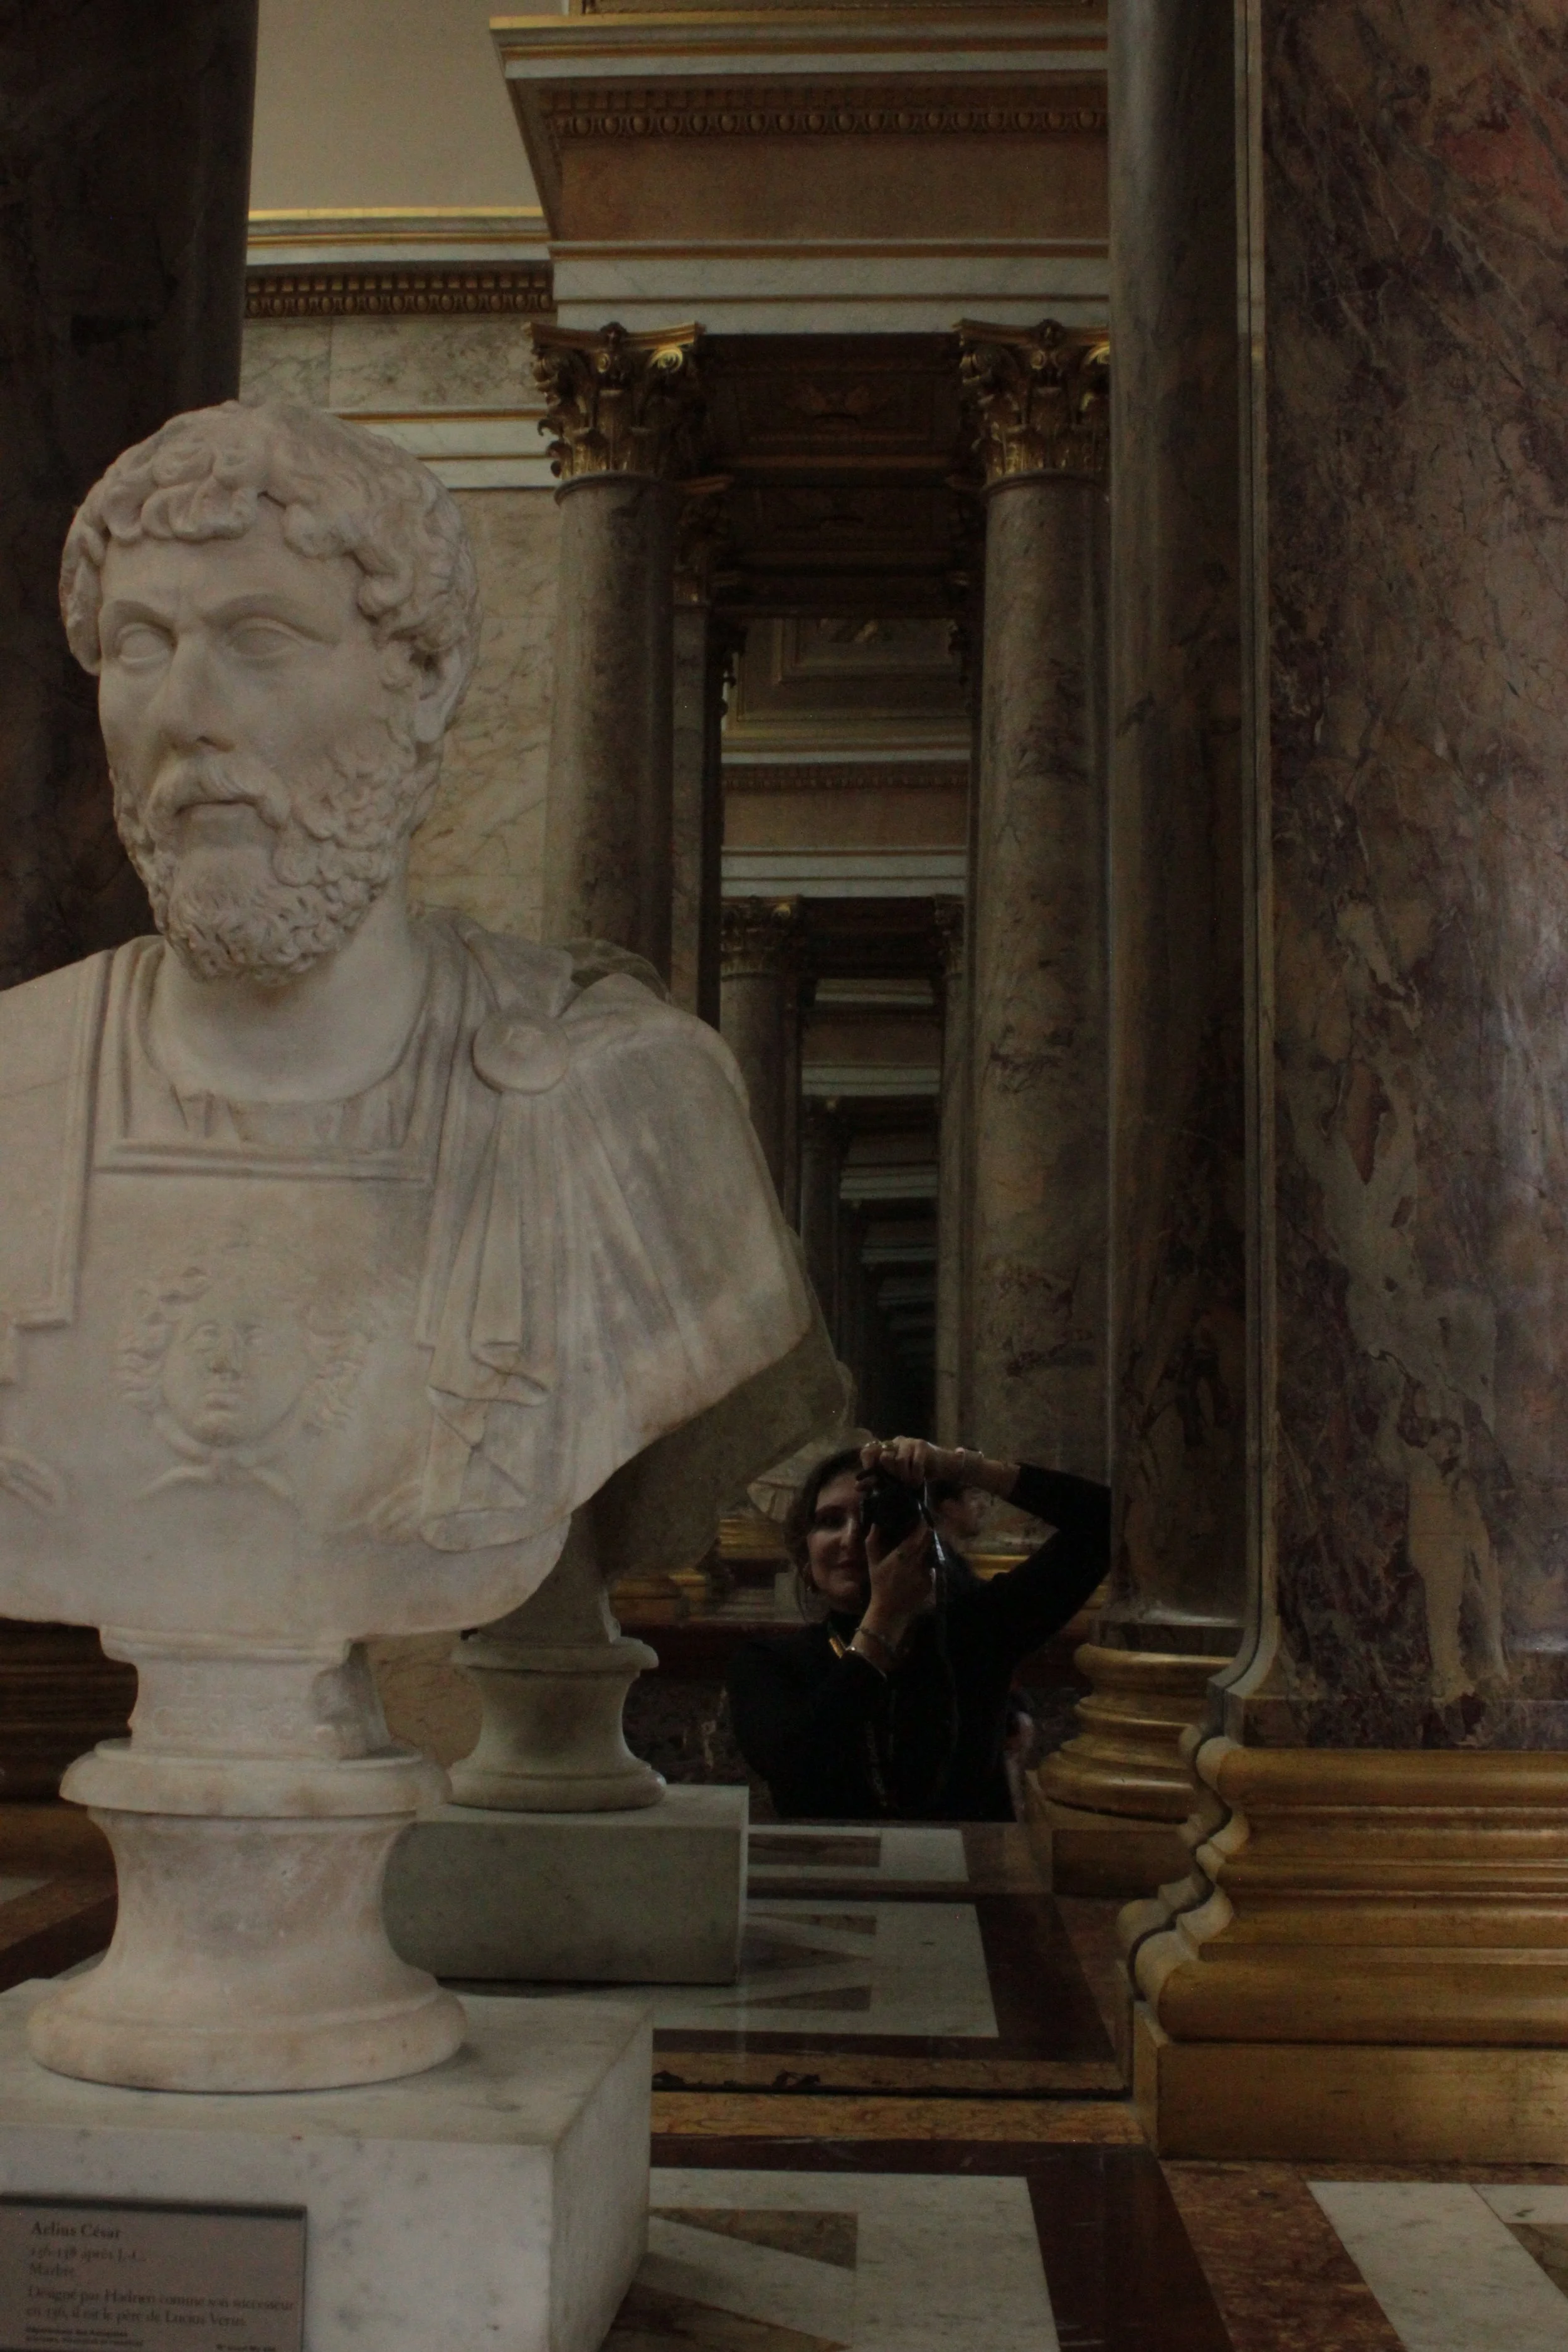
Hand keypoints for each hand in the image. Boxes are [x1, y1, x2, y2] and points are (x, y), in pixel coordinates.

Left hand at [860, 1435, 939, 1489]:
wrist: (938, 1465)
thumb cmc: (913, 1472)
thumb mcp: (893, 1478)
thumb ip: (876, 1481)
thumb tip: (857, 1487)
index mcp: (884, 1449)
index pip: (868, 1450)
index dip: (868, 1464)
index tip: (874, 1479)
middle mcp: (894, 1442)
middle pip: (884, 1456)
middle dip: (891, 1474)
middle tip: (899, 1483)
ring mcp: (908, 1442)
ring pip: (899, 1460)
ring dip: (905, 1476)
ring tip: (910, 1484)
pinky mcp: (921, 1444)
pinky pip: (915, 1462)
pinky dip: (916, 1475)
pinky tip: (918, 1482)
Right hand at [860, 1519, 935, 1648]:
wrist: (890, 1610)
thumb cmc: (879, 1584)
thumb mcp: (872, 1562)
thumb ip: (872, 1541)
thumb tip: (876, 1523)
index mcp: (902, 1555)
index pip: (918, 1535)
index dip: (923, 1525)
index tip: (923, 1518)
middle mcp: (916, 1562)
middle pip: (927, 1542)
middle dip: (927, 1534)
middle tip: (925, 1528)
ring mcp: (925, 1573)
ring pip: (930, 1554)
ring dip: (927, 1549)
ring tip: (921, 1547)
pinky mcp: (931, 1582)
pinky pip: (931, 1568)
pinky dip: (927, 1565)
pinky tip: (919, 1567)